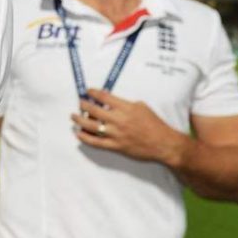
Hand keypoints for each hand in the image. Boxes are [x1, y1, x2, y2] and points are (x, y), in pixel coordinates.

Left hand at [70, 88, 188, 165]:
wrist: (163, 144)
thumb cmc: (154, 123)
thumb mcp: (141, 107)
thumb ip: (124, 103)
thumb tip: (108, 98)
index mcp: (126, 108)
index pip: (104, 97)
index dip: (93, 93)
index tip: (87, 91)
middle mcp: (118, 120)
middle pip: (94, 110)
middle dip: (83, 104)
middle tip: (79, 102)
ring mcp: (116, 134)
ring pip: (91, 126)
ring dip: (79, 120)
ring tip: (73, 116)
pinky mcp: (115, 146)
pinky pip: (96, 142)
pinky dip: (85, 138)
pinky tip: (79, 133)